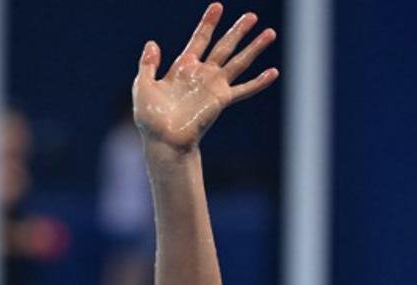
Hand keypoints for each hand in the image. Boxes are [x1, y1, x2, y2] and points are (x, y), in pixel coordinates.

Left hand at [133, 3, 277, 152]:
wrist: (164, 140)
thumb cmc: (151, 118)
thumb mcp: (143, 86)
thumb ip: (148, 64)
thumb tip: (152, 43)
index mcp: (183, 67)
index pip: (200, 39)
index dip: (208, 23)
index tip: (217, 6)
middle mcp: (202, 74)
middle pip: (224, 46)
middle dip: (238, 30)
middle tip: (252, 15)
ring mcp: (214, 86)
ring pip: (239, 61)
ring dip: (255, 47)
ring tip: (270, 33)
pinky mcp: (221, 100)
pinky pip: (244, 89)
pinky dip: (259, 82)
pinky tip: (273, 73)